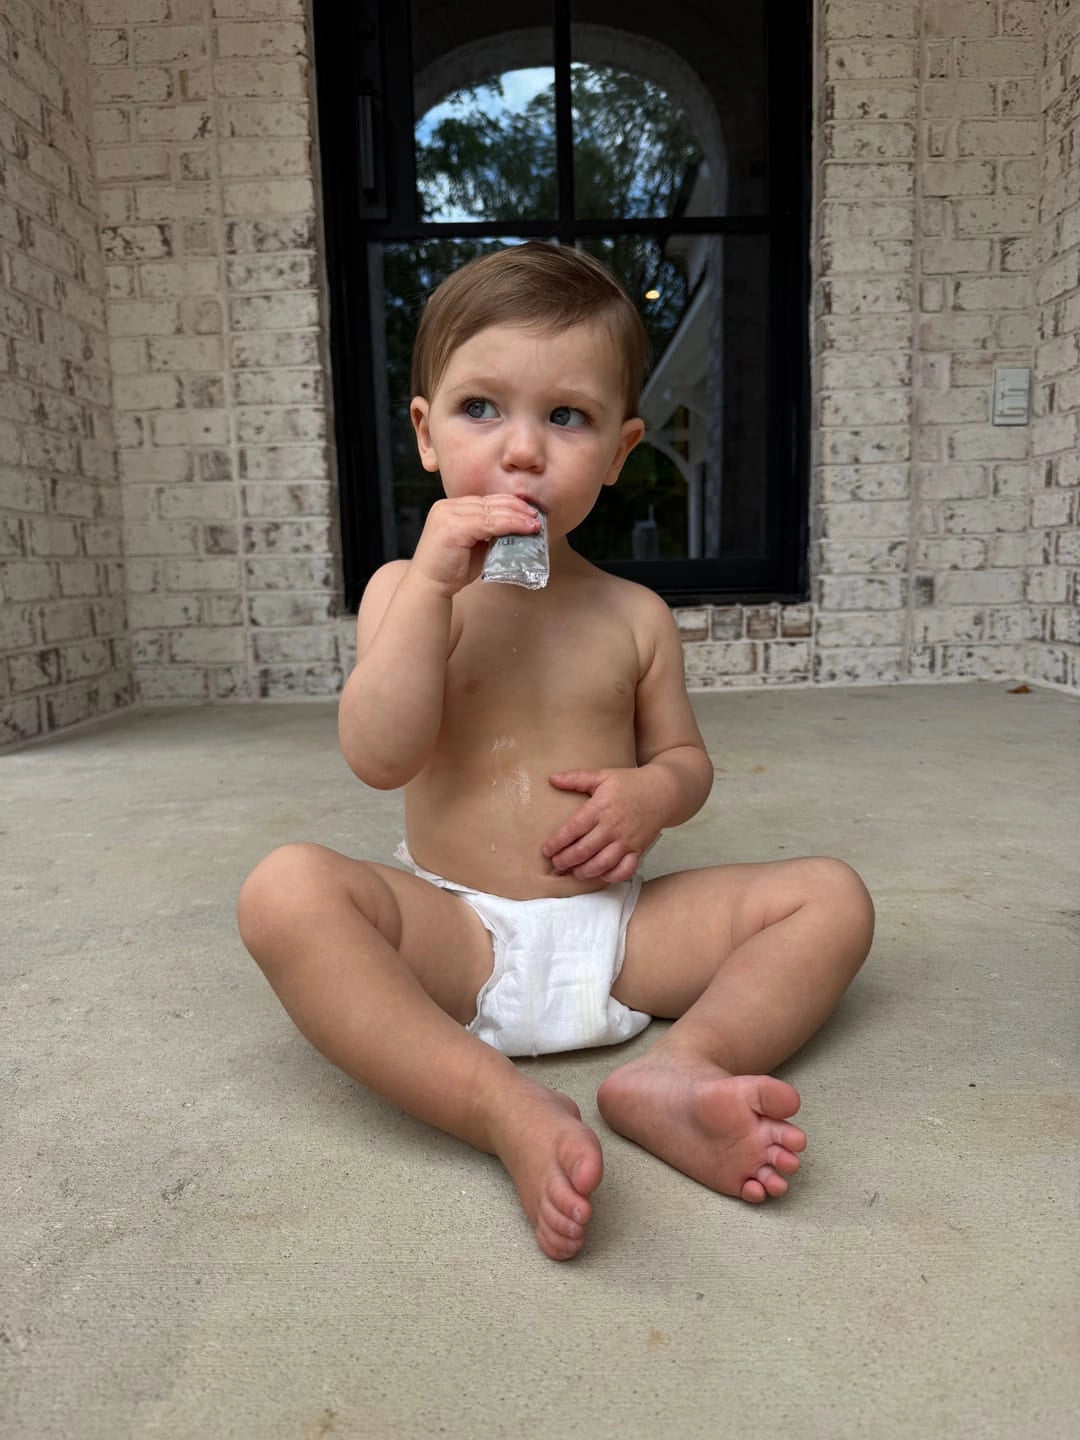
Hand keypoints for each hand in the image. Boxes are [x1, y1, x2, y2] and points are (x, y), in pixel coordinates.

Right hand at [410, 495, 540, 596]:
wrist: (429, 587)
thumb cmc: (451, 570)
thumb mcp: (472, 545)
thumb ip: (487, 532)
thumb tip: (515, 528)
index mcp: (450, 508)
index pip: (484, 500)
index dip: (508, 504)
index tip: (528, 511)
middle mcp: (447, 506)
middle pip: (489, 502)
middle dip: (516, 508)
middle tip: (536, 516)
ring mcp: (448, 515)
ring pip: (491, 511)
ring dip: (517, 517)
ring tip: (535, 524)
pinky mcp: (454, 528)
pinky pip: (489, 523)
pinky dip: (510, 524)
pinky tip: (525, 529)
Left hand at [541, 768, 663, 883]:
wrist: (663, 791)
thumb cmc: (630, 783)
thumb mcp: (603, 775)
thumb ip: (576, 778)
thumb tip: (552, 779)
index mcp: (600, 808)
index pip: (573, 828)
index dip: (557, 842)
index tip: (546, 850)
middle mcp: (612, 827)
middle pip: (584, 850)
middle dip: (566, 860)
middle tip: (556, 864)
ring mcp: (626, 840)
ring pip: (602, 863)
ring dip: (585, 871)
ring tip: (574, 872)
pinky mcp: (638, 849)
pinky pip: (625, 869)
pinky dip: (612, 876)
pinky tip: (601, 874)